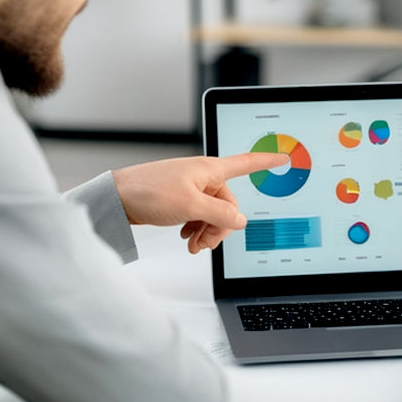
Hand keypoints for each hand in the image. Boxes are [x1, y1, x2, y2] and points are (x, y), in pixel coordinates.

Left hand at [111, 153, 286, 253]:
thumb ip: (220, 214)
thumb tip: (240, 221)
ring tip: (192, 243)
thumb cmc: (148, 191)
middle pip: (228, 203)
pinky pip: (199, 215)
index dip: (267, 161)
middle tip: (204, 243)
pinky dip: (195, 228)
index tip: (284, 157)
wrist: (117, 197)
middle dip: (220, 226)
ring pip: (213, 212)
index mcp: (210, 170)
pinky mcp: (180, 198)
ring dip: (206, 230)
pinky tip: (185, 236)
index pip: (246, 163)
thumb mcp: (190, 206)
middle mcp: (203, 177)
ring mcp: (191, 188)